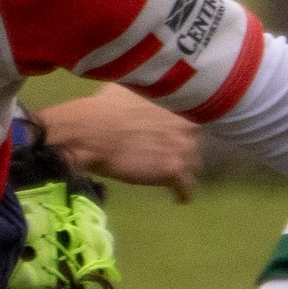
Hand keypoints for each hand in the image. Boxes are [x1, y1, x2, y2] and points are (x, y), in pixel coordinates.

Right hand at [37, 89, 199, 202]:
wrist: (93, 131)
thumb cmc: (105, 108)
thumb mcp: (131, 90)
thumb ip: (148, 97)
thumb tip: (142, 103)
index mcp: (179, 103)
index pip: (191, 121)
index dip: (180, 132)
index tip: (172, 138)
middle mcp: (187, 125)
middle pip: (193, 144)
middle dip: (182, 150)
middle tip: (168, 156)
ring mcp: (182, 148)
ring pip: (192, 166)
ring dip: (183, 172)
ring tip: (175, 179)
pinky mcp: (173, 170)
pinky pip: (186, 187)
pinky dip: (183, 193)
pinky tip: (179, 198)